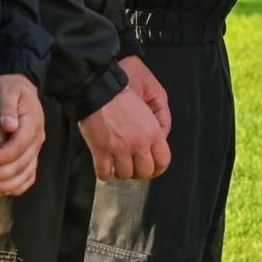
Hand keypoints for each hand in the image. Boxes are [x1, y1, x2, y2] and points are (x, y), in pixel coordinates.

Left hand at [0, 74, 44, 201]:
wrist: (19, 89)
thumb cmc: (10, 88)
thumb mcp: (7, 89)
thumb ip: (7, 106)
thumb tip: (9, 125)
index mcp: (32, 124)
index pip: (18, 147)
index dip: (1, 157)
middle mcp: (37, 141)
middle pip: (21, 166)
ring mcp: (34, 151)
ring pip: (24, 177)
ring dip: (4, 186)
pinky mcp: (29, 158)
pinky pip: (26, 180)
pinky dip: (11, 188)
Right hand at [79, 58, 171, 181]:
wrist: (99, 87)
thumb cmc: (123, 88)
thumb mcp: (152, 96)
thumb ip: (160, 119)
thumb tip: (160, 138)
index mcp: (153, 131)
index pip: (163, 162)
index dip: (157, 168)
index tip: (151, 168)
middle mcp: (139, 143)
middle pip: (144, 173)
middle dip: (138, 172)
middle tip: (132, 165)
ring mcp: (119, 148)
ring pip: (124, 175)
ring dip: (120, 171)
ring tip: (117, 162)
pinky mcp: (100, 150)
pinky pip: (104, 173)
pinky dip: (104, 173)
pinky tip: (104, 165)